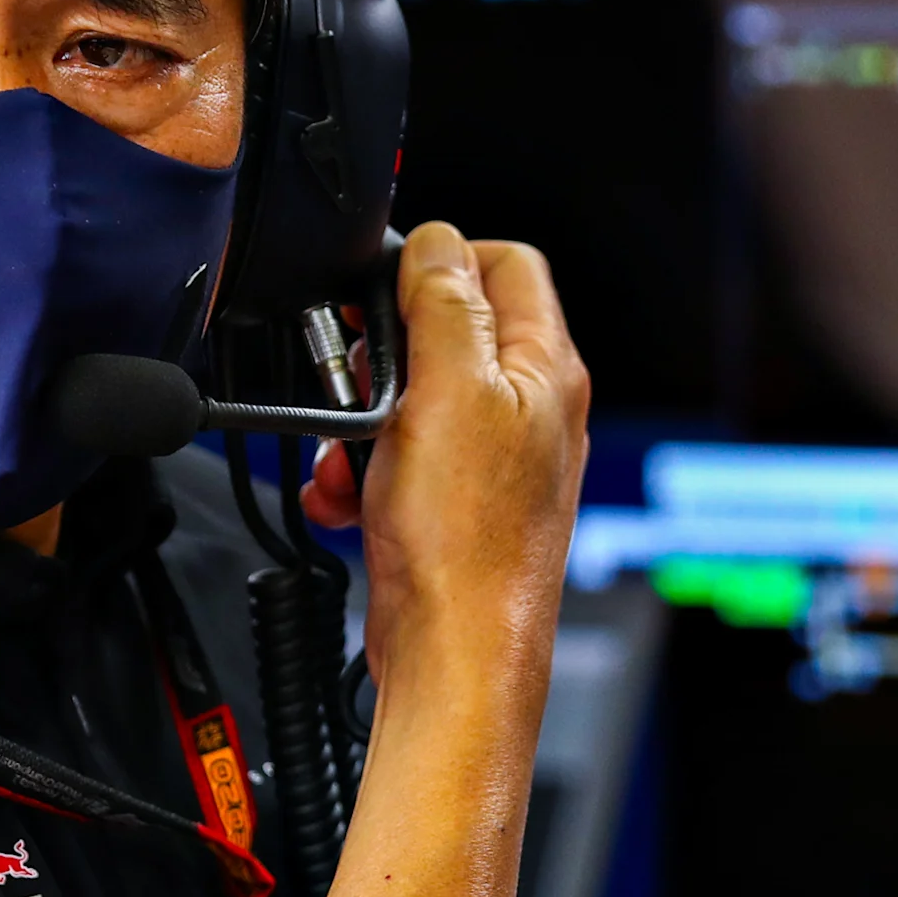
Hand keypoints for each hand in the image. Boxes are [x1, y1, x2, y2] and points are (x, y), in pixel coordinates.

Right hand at [305, 224, 588, 707]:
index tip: (385, 293)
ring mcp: (493, 461)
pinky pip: (395, 459)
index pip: (507, 264)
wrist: (453, 655)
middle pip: (448, 331)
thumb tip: (436, 241)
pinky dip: (361, 473)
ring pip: (409, 398)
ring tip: (350, 458)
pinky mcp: (451, 506)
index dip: (441, 262)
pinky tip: (350, 500)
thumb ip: (443, 303)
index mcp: (547, 369)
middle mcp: (530, 410)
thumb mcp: (447, 391)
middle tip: (355, 381)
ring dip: (360, 422)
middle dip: (383, 354)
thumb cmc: (465, 542)